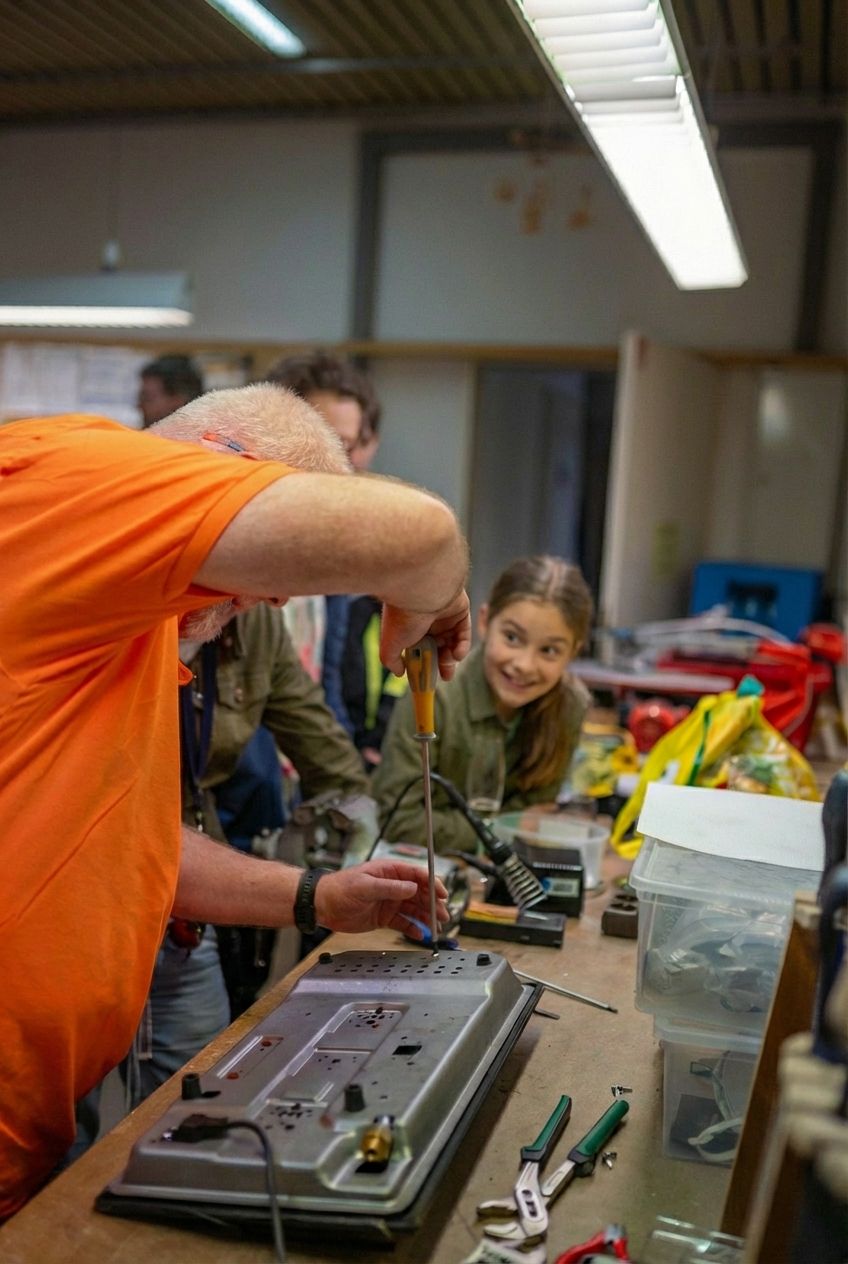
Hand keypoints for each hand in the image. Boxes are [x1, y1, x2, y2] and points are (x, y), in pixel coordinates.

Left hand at [314, 860, 447, 937]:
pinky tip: (421, 936)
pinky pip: (404, 923)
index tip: (443, 894)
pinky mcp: (385, 917)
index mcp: (390, 871)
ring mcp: (390, 902)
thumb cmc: (340, 888)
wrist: (322, 905)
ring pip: (415, 910)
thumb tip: (413, 888)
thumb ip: (390, 888)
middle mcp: (393, 886)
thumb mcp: (365, 886)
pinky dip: (414, 929)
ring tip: (437, 929)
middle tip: (443, 917)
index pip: (418, 875)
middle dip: (434, 904)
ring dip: (427, 918)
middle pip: (421, 894)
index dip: (433, 884)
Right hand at [380, 590, 471, 679]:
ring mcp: (444, 616)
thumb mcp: (390, 646)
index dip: (424, 665)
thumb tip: (399, 673)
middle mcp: (427, 621)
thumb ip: (392, 661)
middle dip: (441, 664)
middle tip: (445, 677)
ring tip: (449, 661)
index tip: (427, 679)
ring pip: (452, 642)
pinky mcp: (460, 612)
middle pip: (438, 648)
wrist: (421, 591)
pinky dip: (462, 647)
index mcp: (409, 628)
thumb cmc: (402, 618)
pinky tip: (456, 654)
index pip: (419, 650)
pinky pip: (464, 633)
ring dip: (451, 657)